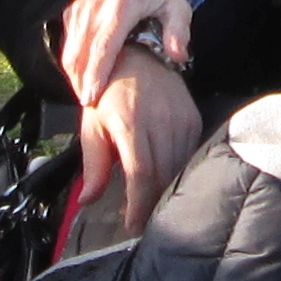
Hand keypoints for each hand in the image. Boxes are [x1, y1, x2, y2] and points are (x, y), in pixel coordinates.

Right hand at [56, 0, 194, 104]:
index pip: (103, 45)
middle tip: (88, 106)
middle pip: (81, 52)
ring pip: (70, 50)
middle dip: (81, 82)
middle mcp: (95, 5)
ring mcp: (81, 7)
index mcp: (120, 5)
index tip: (91, 97)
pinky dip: (73, 63)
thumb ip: (179, 31)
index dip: (96, 73)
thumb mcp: (178, 6)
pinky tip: (83, 80)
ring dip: (75, 75)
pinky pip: (68, 43)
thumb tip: (177, 56)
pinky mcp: (73, 11)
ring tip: (86, 98)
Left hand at [76, 52, 204, 237]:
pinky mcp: (193, 118)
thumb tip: (87, 201)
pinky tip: (166, 181)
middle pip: (162, 175)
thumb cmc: (107, 94)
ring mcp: (180, 119)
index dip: (138, 204)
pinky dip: (179, 172)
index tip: (131, 225)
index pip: (140, 173)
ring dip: (166, 191)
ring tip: (152, 205)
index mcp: (129, 122)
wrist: (136, 56)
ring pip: (178, 168)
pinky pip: (190, 154)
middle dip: (152, 204)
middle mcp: (159, 120)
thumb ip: (93, 165)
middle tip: (141, 222)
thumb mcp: (92, 126)